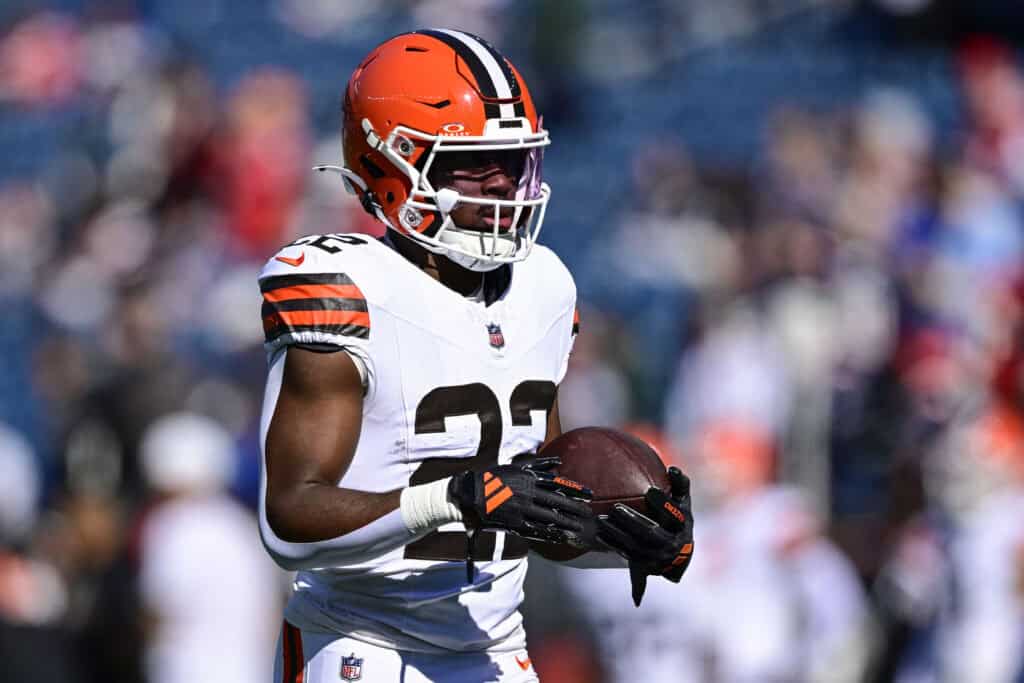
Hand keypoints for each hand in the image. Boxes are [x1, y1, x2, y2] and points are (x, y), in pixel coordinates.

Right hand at [448, 461, 593, 545]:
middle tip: (589, 512)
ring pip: (549, 517)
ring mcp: (522, 509)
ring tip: (579, 527)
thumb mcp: (517, 466)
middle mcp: (528, 493)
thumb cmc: (494, 477)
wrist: (472, 493)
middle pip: (557, 502)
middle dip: (575, 508)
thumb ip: (539, 464)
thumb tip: (559, 461)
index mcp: (529, 478)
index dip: (575, 489)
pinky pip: (536, 529)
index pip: (558, 484)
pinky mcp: (515, 523)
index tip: (589, 493)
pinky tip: (560, 537)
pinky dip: (550, 533)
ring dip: (566, 523)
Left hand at [597, 467, 692, 605]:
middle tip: (615, 507)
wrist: (678, 556)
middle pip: (651, 532)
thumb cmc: (678, 519)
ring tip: (601, 519)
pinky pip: (625, 553)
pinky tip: (598, 533)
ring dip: (616, 532)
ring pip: (635, 544)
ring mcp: (656, 555)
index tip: (650, 490)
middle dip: (632, 520)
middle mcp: (670, 542)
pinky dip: (612, 543)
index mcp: (682, 525)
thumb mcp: (683, 504)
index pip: (675, 515)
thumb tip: (672, 468)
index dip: (663, 503)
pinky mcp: (643, 563)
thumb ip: (680, 485)